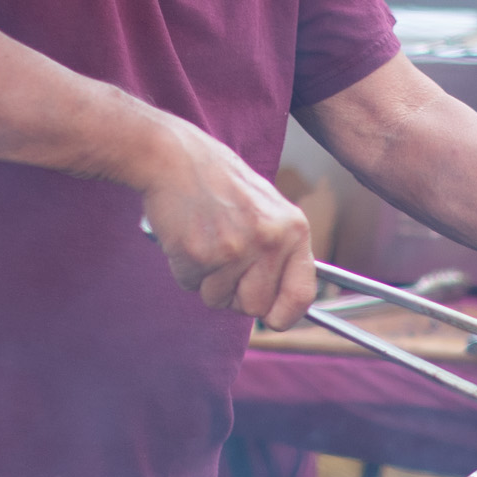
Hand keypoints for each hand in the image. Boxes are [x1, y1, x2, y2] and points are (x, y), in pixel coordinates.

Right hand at [139, 120, 315, 328]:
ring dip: (207, 281)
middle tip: (223, 263)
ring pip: (219, 301)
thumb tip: (286, 303)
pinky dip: (184, 269)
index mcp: (294, 230)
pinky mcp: (200, 255)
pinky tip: (187, 237)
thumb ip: (280, 250)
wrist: (174, 157)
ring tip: (205, 242)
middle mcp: (270, 242)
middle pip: (255, 307)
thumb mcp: (267, 209)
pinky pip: (191, 286)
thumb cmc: (219, 183)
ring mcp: (235, 250)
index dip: (285, 315)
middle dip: (236, 295)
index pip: (302, 295)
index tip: (273, 319)